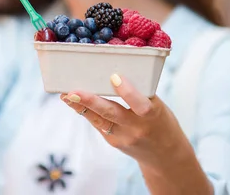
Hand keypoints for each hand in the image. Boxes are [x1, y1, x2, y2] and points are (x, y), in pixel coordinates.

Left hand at [60, 74, 191, 169]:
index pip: (140, 104)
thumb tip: (113, 73)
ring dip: (79, 106)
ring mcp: (122, 137)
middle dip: (89, 101)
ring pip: (98, 120)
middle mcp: (136, 128)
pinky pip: (97, 123)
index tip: (114, 77)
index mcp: (153, 116)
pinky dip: (86, 111)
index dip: (127, 92)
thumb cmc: (161, 123)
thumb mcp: (158, 106)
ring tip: (65, 94)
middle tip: (72, 91)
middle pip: (111, 113)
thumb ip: (139, 93)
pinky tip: (74, 101)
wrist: (164, 157)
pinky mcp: (112, 142)